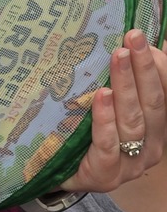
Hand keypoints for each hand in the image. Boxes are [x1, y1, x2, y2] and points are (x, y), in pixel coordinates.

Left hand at [61, 29, 166, 192]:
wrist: (54, 174)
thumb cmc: (83, 135)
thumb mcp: (103, 105)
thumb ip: (117, 82)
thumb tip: (128, 44)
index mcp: (156, 129)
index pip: (164, 94)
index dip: (159, 66)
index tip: (143, 37)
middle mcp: (150, 147)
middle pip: (153, 103)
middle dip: (144, 66)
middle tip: (133, 36)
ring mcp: (130, 164)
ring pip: (133, 120)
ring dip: (126, 84)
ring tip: (118, 56)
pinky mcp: (106, 174)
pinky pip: (108, 144)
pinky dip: (106, 118)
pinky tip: (102, 95)